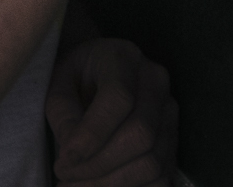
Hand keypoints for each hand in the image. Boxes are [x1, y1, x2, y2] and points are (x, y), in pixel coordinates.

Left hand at [46, 37, 177, 185]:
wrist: (98, 73)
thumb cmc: (75, 78)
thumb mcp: (58, 85)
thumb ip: (63, 116)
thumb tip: (73, 157)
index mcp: (123, 57)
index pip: (119, 99)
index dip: (92, 135)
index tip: (64, 160)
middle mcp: (155, 81)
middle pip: (140, 134)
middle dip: (99, 164)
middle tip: (65, 175)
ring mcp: (170, 112)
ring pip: (152, 162)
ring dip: (111, 184)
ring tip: (75, 186)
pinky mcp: (174, 140)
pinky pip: (162, 178)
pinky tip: (101, 186)